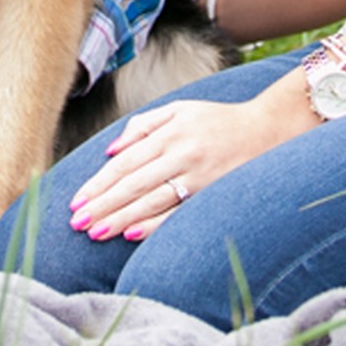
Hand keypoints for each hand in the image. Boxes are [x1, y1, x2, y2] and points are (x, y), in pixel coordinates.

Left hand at [65, 82, 312, 239]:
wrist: (270, 129)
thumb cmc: (219, 120)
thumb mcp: (181, 109)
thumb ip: (144, 125)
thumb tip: (111, 150)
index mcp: (170, 132)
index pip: (124, 162)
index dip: (98, 183)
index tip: (76, 201)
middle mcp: (182, 153)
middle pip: (132, 184)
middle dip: (101, 204)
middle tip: (76, 222)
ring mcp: (199, 176)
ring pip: (151, 201)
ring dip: (120, 218)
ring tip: (95, 232)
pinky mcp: (213, 194)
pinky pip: (178, 213)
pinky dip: (154, 225)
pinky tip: (132, 235)